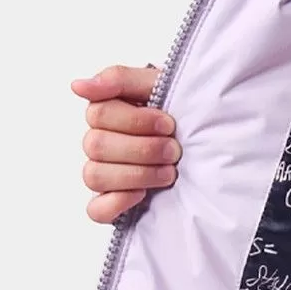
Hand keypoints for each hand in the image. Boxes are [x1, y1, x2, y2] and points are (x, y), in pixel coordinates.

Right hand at [70, 62, 181, 223]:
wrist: (213, 143)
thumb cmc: (183, 112)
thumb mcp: (160, 84)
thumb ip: (119, 79)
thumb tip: (78, 86)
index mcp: (108, 112)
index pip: (99, 114)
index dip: (136, 120)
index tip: (169, 124)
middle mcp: (100, 143)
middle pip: (96, 145)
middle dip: (143, 148)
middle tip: (174, 150)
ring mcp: (104, 174)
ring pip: (94, 176)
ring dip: (137, 174)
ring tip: (168, 172)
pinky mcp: (112, 203)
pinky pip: (96, 210)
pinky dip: (117, 203)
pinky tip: (142, 194)